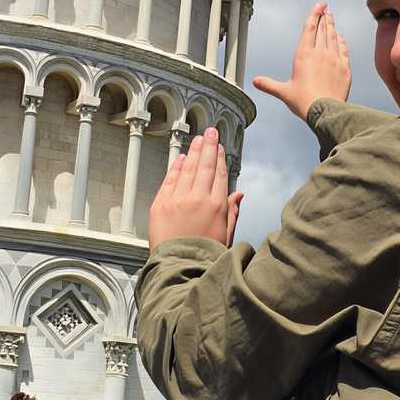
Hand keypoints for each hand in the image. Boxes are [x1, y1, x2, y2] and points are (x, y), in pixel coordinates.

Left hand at [149, 127, 244, 250]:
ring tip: (197, 139)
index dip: (220, 158)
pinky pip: (169, 180)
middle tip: (210, 131)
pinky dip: (176, 167)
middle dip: (208, 146)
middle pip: (205, 166)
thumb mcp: (226, 234)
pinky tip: (181, 157)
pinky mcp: (160, 205)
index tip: (220, 147)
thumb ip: (233, 211)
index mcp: (217, 206)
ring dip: (193, 152)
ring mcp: (178, 200)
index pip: (220, 175)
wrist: (179, 268)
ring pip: (188, 169)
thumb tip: (239, 193)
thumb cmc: (205, 255)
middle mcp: (198, 199)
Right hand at [254, 2, 350, 119]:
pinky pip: (343, 49)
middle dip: (324, 17)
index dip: (314, 15)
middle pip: (323, 29)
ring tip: (331, 17)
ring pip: (333, 37)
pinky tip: (340, 37)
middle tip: (326, 8)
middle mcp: (320, 53)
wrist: (325, 110)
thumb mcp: (283, 92)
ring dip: (332, 26)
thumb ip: (269, 85)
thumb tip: (255, 81)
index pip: (309, 28)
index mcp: (304, 55)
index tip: (319, 5)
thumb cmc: (303, 101)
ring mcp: (334, 59)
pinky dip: (341, 41)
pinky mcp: (344, 68)